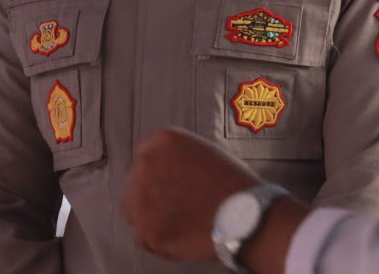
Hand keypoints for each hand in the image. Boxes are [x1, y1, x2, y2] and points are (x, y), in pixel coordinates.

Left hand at [122, 128, 260, 260]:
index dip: (158, 171)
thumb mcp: (203, 150)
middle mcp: (146, 164)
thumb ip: (176, 156)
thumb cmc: (232, 184)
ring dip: (149, 213)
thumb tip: (164, 168)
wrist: (245, 215)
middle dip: (151, 191)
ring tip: (178, 219)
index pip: (145, 154)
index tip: (167, 182)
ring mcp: (142, 198)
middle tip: (175, 203)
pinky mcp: (146, 229)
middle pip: (135, 180)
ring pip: (132, 208)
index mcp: (162, 141)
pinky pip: (142, 235)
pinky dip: (157, 237)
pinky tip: (179, 233)